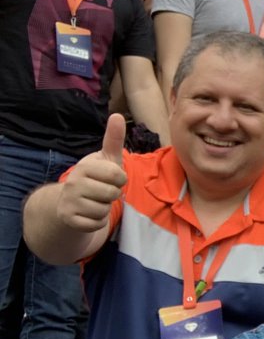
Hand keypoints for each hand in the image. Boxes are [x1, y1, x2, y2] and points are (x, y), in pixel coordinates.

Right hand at [57, 114, 126, 231]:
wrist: (69, 201)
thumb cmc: (96, 178)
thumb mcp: (106, 159)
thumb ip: (113, 139)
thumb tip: (118, 115)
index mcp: (85, 166)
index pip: (118, 176)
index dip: (120, 179)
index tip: (111, 178)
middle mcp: (73, 182)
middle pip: (113, 194)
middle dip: (113, 195)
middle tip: (102, 191)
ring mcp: (69, 201)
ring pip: (104, 210)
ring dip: (104, 208)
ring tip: (94, 201)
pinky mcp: (69, 219)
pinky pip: (97, 224)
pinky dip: (97, 221)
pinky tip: (88, 213)